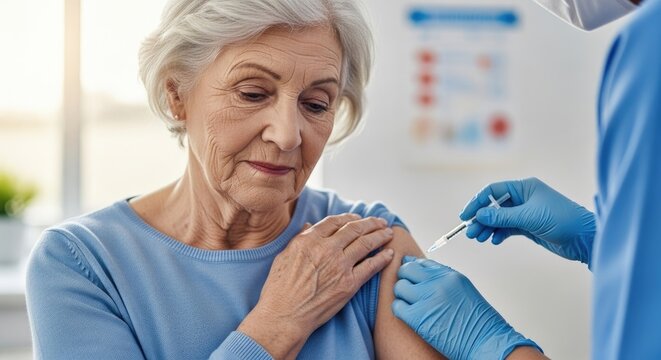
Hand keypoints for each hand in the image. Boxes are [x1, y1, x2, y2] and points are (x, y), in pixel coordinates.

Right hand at [239, 214, 394, 358]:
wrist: (285, 316)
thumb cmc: (279, 289)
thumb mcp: (284, 256)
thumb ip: (299, 239)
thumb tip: (309, 226)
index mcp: (309, 240)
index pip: (335, 221)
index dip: (349, 217)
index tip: (357, 217)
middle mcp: (327, 249)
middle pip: (354, 229)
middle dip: (370, 223)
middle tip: (380, 221)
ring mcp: (340, 266)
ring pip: (366, 243)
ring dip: (380, 235)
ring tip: (389, 232)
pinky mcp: (349, 284)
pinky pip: (371, 266)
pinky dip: (383, 258)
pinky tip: (390, 254)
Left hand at [393, 257, 540, 359]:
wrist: (485, 341)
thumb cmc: (478, 321)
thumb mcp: (463, 289)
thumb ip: (444, 280)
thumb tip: (424, 276)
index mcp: (449, 275)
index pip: (421, 262)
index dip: (413, 267)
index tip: (410, 273)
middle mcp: (437, 283)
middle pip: (406, 270)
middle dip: (404, 278)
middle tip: (408, 288)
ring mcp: (426, 299)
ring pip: (399, 287)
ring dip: (402, 295)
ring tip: (410, 303)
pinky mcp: (417, 317)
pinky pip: (397, 306)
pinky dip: (400, 309)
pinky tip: (409, 313)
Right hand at [460, 177, 594, 263]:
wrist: (584, 238)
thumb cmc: (561, 220)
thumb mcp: (529, 217)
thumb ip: (502, 217)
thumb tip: (479, 215)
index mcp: (524, 187)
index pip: (492, 191)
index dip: (477, 202)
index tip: (466, 216)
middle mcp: (523, 198)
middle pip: (493, 206)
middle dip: (481, 219)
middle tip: (471, 232)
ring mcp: (525, 212)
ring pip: (499, 219)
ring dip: (488, 228)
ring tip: (479, 238)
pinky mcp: (529, 226)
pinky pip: (507, 228)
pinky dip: (499, 234)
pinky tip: (494, 241)